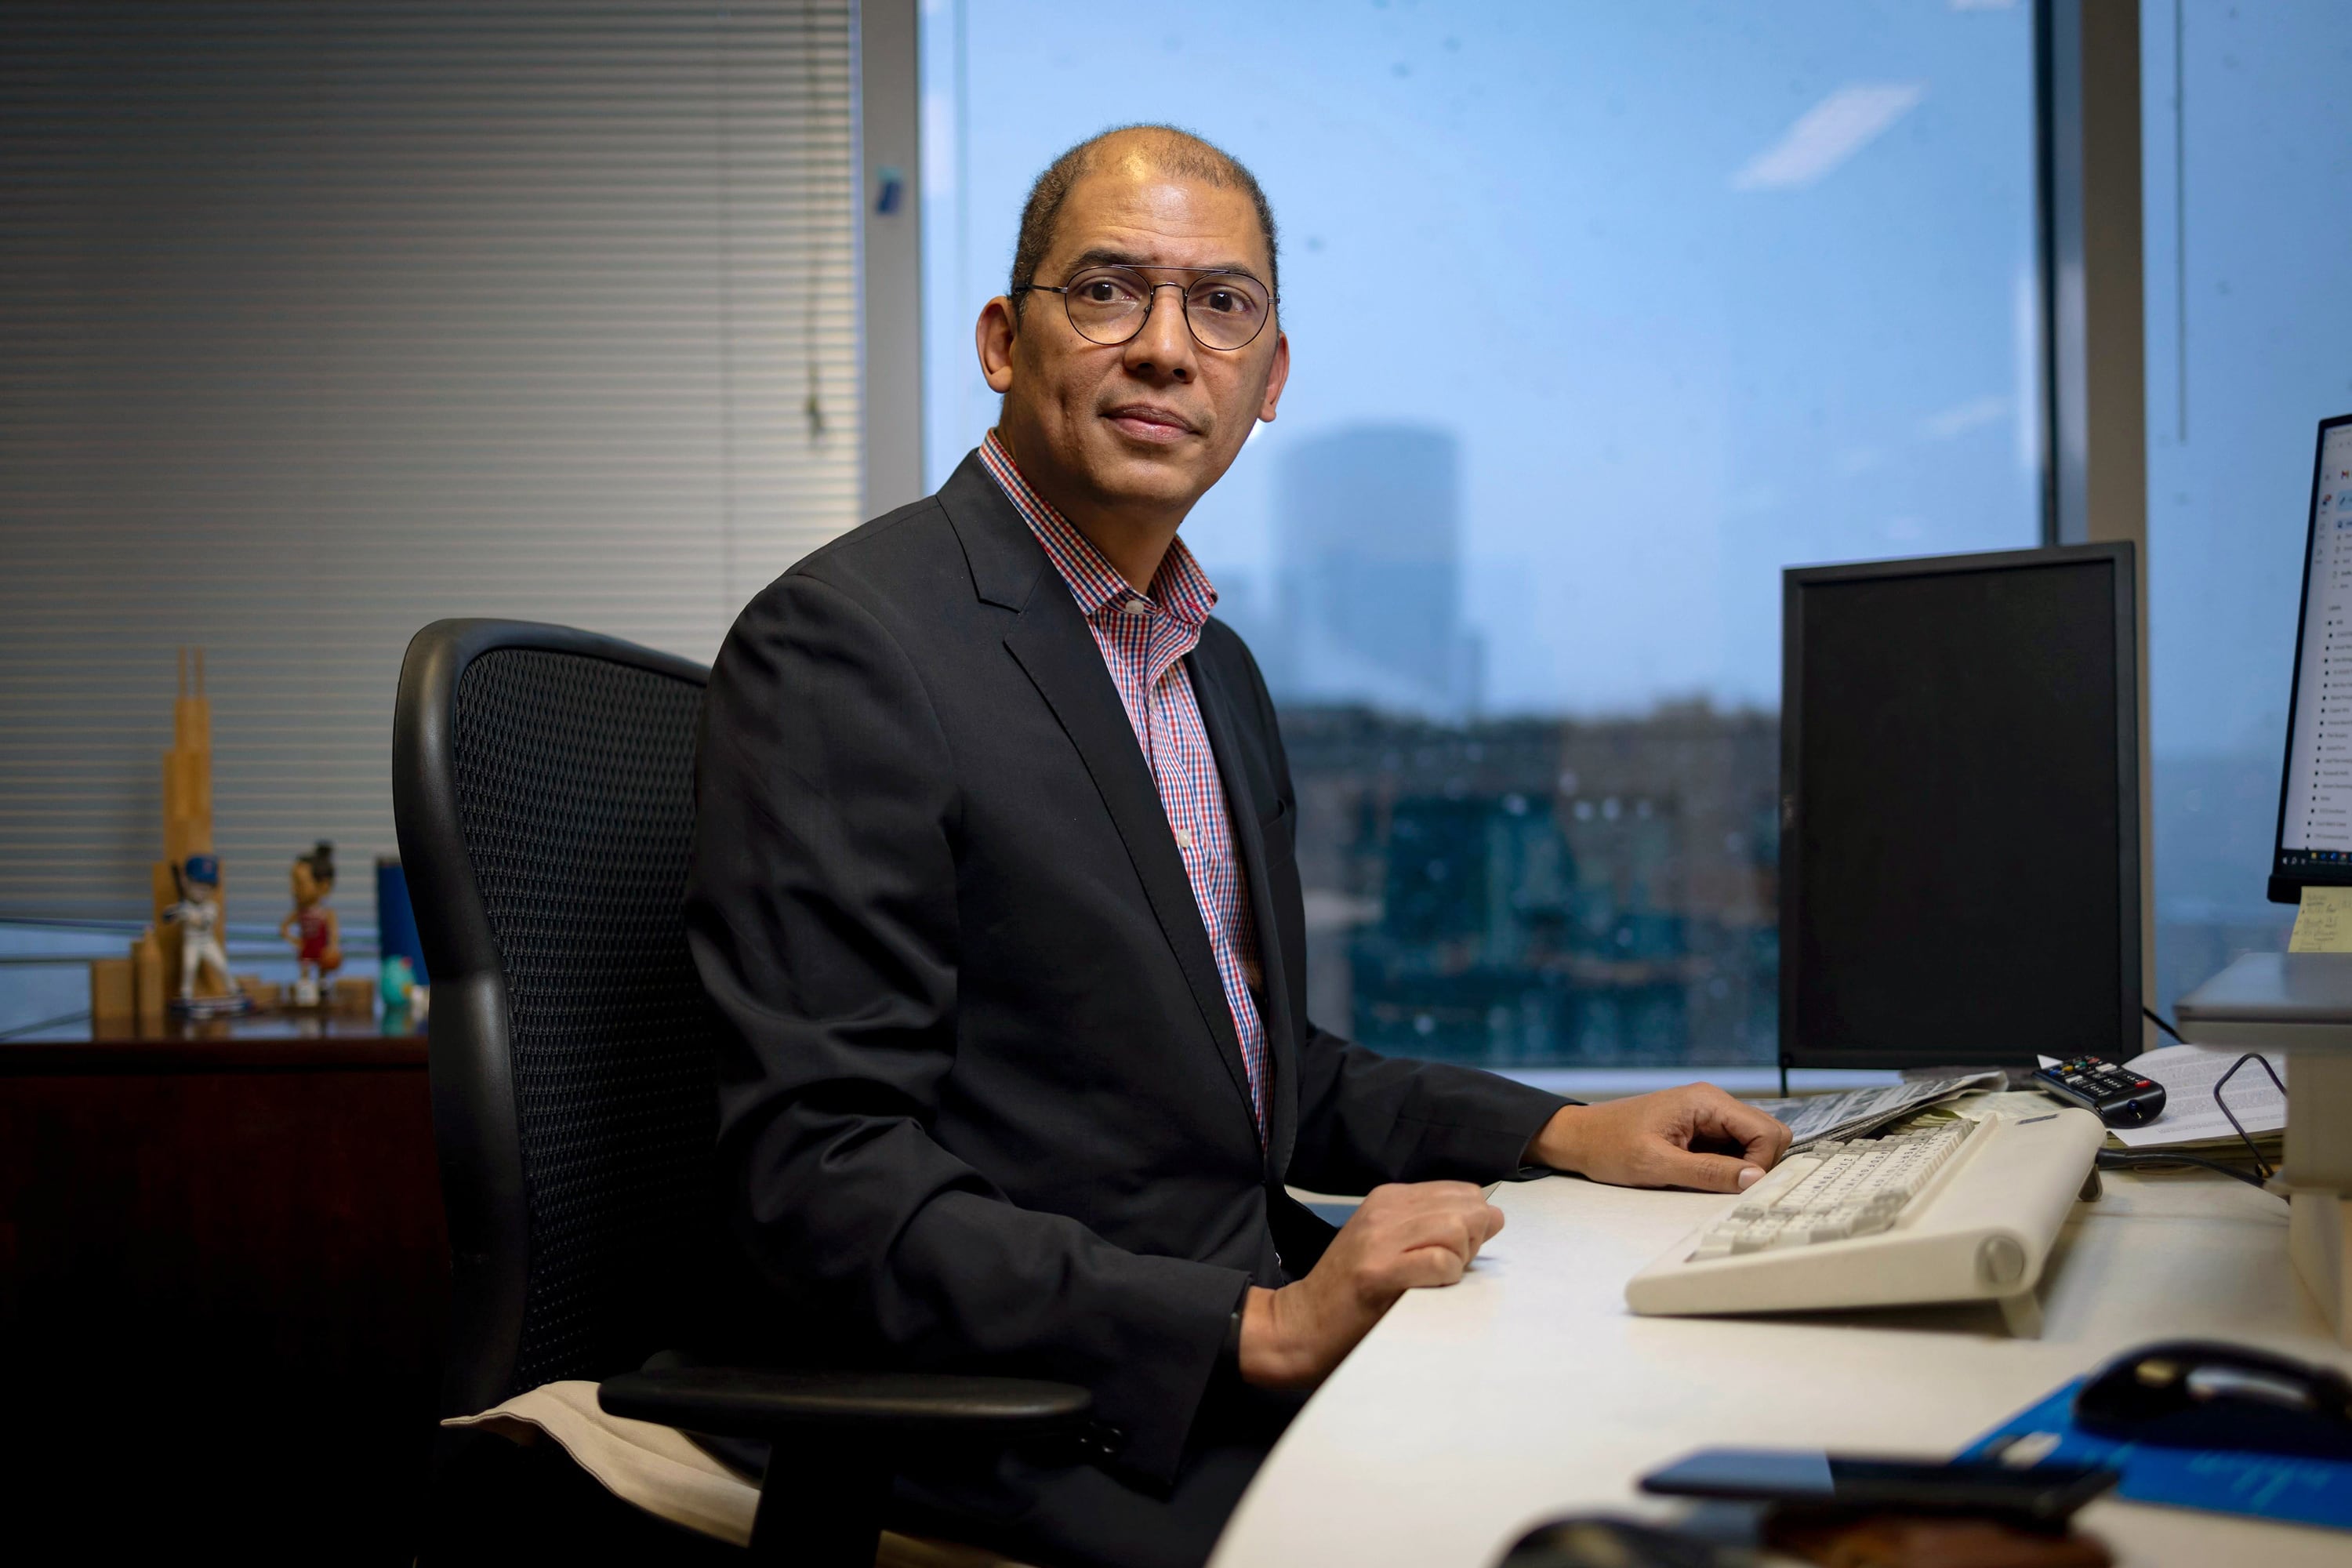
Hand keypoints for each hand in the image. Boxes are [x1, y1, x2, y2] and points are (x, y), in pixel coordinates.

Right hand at [1237, 1181, 1502, 1389]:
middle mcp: (1384, 1209)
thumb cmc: (1351, 1290)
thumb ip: (1435, 1226)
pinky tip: (1428, 1290)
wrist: (1303, 1324)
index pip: (1463, 1192)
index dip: (1475, 1224)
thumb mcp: (1391, 1242)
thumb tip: (1493, 1218)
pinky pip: (1440, 1262)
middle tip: (1450, 1269)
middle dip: (1474, 1241)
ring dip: (1460, 1260)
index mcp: (1389, 1198)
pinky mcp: (1377, 1272)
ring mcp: (1378, 1238)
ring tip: (1436, 1280)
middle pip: (1465, 1207)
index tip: (1457, 1252)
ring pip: (1455, 1229)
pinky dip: (1448, 1278)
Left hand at [1530, 1084, 1791, 1192]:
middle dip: (1758, 1165)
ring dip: (1741, 1168)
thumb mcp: (1657, 1165)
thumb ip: (1709, 1172)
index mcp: (1706, 1101)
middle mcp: (1713, 1103)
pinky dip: (1728, 1168)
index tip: (1741, 1188)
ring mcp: (1708, 1116)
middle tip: (1728, 1187)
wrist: (1579, 1138)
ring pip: (1752, 1144)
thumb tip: (1756, 1179)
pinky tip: (1702, 1177)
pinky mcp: (1700, 1131)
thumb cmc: (1609, 1146)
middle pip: (1767, 1134)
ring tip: (1709, 1182)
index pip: (1767, 1130)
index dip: (1762, 1164)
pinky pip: (1732, 1150)